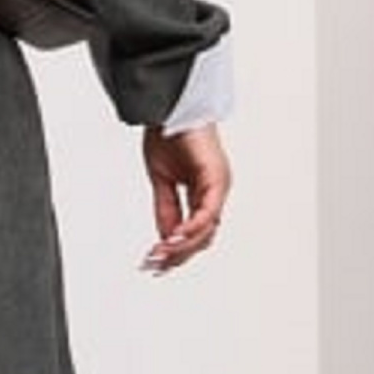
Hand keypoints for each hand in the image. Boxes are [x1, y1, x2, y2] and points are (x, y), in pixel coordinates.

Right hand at [140, 122, 229, 274]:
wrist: (171, 108)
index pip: (196, 232)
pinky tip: (173, 238)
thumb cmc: (169, 135)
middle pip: (203, 238)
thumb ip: (166, 210)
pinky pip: (207, 213)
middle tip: (154, 265)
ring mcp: (219, 186)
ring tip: (159, 256)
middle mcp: (216, 192)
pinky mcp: (216, 179)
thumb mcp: (162, 181)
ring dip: (182, 247)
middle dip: (178, 255)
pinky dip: (190, 228)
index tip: (155, 263)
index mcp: (205, 193)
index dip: (176, 251)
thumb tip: (166, 238)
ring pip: (207, 230)